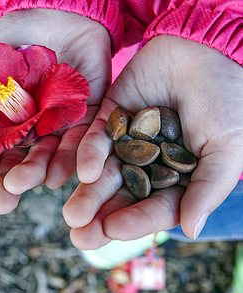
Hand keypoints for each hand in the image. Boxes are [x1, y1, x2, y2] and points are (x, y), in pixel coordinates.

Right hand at [0, 8, 111, 212]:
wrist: (52, 12)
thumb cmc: (7, 43)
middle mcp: (27, 132)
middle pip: (16, 165)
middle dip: (7, 186)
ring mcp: (54, 126)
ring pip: (46, 157)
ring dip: (34, 173)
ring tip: (22, 184)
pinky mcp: (84, 116)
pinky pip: (78, 142)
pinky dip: (69, 158)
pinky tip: (55, 174)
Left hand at [65, 35, 242, 248]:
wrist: (210, 49)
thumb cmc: (228, 100)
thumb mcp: (224, 148)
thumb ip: (206, 189)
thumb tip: (190, 231)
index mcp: (178, 177)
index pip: (155, 206)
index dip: (135, 221)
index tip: (113, 231)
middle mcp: (149, 163)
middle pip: (123, 195)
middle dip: (101, 215)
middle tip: (79, 236)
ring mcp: (128, 140)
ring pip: (104, 172)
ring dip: (87, 193)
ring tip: (71, 214)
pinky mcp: (111, 116)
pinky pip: (97, 137)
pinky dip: (89, 153)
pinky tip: (84, 171)